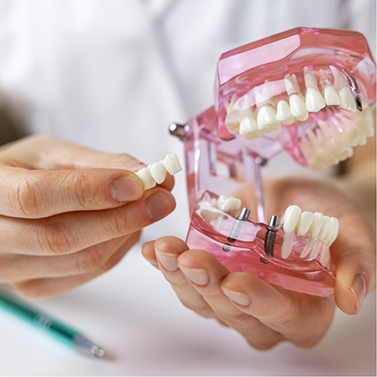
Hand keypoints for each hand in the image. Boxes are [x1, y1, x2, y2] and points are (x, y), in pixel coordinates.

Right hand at [0, 135, 175, 297]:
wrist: (2, 202)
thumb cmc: (23, 171)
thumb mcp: (51, 154)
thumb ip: (97, 163)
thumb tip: (144, 173)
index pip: (36, 196)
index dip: (92, 191)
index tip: (138, 183)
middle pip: (63, 237)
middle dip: (124, 217)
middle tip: (163, 198)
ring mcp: (13, 269)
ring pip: (83, 259)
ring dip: (126, 233)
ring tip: (148, 208)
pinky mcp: (35, 285)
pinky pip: (89, 272)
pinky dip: (118, 248)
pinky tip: (128, 228)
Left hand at [142, 177, 375, 348]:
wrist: (301, 202)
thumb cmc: (330, 218)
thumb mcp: (351, 232)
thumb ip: (357, 263)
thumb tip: (351, 300)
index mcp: (305, 311)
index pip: (284, 318)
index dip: (261, 304)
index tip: (237, 284)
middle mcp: (266, 314)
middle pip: (234, 313)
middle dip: (210, 287)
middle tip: (191, 259)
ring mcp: (234, 299)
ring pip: (203, 301)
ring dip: (180, 278)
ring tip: (165, 251)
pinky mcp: (211, 280)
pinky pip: (187, 280)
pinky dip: (168, 266)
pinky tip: (155, 250)